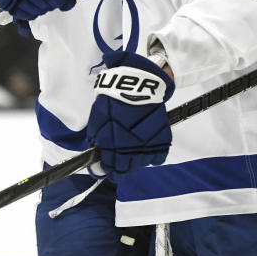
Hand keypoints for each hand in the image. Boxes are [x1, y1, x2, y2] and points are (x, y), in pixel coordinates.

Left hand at [85, 50, 173, 180]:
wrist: (137, 85)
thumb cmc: (114, 98)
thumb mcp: (97, 117)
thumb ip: (96, 136)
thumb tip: (94, 148)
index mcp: (112, 146)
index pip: (110, 170)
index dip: (108, 171)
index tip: (107, 168)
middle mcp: (130, 150)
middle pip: (126, 171)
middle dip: (121, 169)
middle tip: (119, 161)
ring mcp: (147, 147)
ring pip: (140, 165)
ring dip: (135, 162)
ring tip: (132, 150)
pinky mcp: (162, 141)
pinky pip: (157, 158)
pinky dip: (152, 156)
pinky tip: (146, 147)